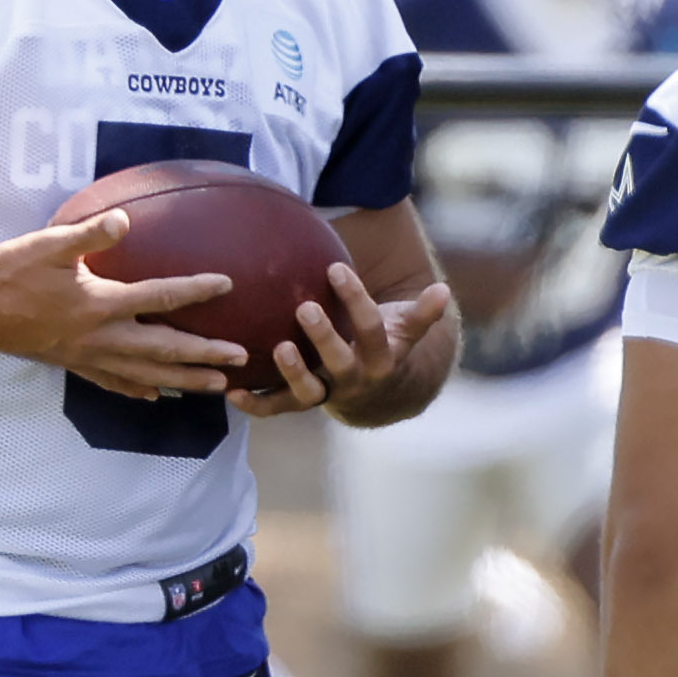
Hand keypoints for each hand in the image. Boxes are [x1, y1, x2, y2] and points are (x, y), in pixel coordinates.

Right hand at [0, 207, 247, 400]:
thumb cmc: (9, 273)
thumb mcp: (47, 245)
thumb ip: (88, 234)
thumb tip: (124, 220)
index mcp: (101, 303)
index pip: (160, 296)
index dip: (195, 289)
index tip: (226, 284)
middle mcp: (101, 337)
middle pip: (165, 349)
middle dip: (205, 354)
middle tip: (241, 359)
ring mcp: (89, 356)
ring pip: (147, 374)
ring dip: (185, 380)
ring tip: (219, 387)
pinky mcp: (74, 365)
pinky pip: (115, 383)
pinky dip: (139, 390)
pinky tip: (157, 397)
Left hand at [231, 260, 453, 419]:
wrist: (377, 399)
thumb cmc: (385, 349)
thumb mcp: (404, 332)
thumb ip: (422, 313)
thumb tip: (444, 289)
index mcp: (380, 359)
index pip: (370, 327)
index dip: (355, 299)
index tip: (336, 268)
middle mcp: (354, 380)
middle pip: (341, 362)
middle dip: (325, 337)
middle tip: (305, 307)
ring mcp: (327, 394)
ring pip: (309, 391)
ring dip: (292, 372)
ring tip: (279, 348)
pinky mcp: (301, 404)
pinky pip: (277, 408)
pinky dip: (256, 404)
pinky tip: (233, 392)